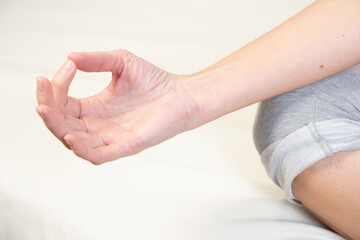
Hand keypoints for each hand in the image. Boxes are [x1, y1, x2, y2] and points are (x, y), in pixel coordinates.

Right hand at [36, 49, 199, 163]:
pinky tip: (71, 136)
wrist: (182, 94)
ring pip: (74, 141)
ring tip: (46, 109)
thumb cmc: (154, 81)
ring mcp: (111, 137)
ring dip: (57, 127)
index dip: (56, 87)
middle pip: (62, 124)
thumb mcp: (121, 62)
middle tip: (42, 87)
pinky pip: (99, 155)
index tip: (68, 66)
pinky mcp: (126, 146)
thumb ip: (96, 60)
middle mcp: (99, 125)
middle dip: (47, 108)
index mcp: (95, 108)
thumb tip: (70, 57)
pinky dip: (82, 150)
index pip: (63, 103)